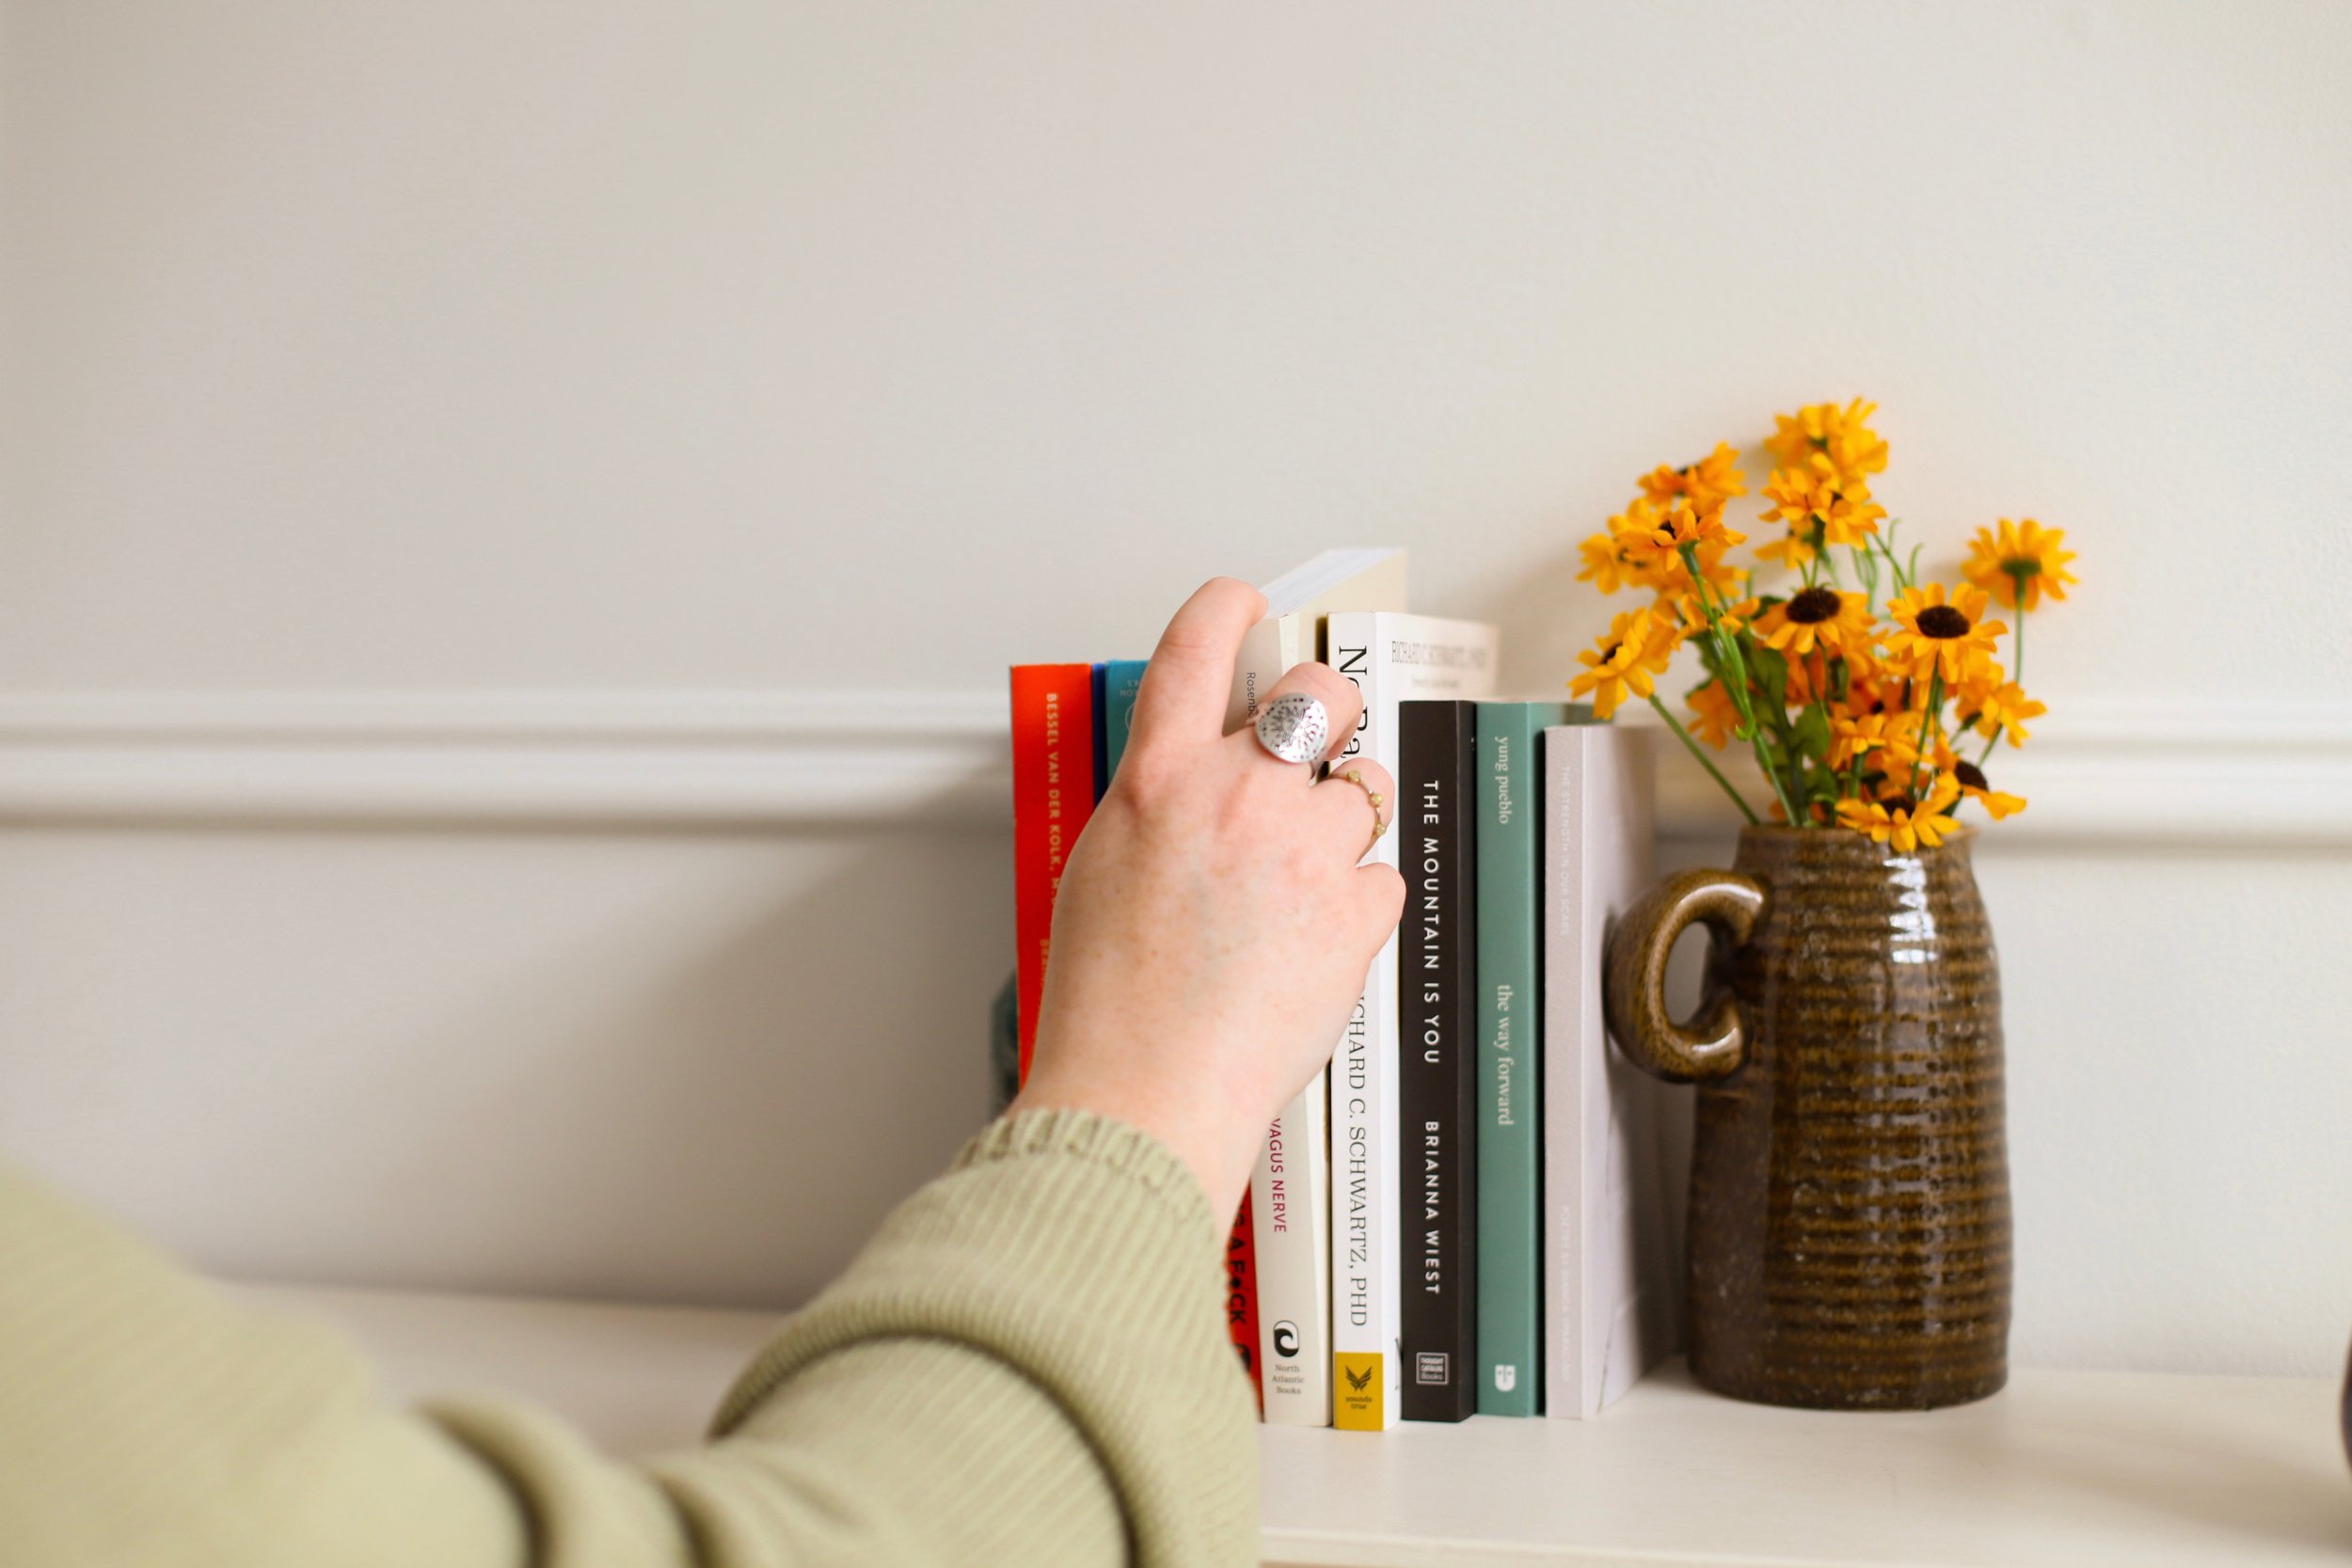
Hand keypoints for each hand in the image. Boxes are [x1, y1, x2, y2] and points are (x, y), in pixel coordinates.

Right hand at [1012, 579, 1404, 1216]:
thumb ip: (1155, 805)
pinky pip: (1380, 876)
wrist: (1144, 1094)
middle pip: (1321, 693)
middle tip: (1312, 750)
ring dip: (1340, 824)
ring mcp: (1305, 849)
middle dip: (1326, 712)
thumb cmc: (1107, 1004)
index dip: (1232, 608)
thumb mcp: (1101, 870)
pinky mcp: (1356, 911)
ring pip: (1361, 791)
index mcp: (1158, 779)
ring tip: (1298, 888)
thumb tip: (1193, 780)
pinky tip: (1310, 945)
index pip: (1199, 643)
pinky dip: (1355, 905)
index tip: (1249, 607)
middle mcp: (1237, 795)